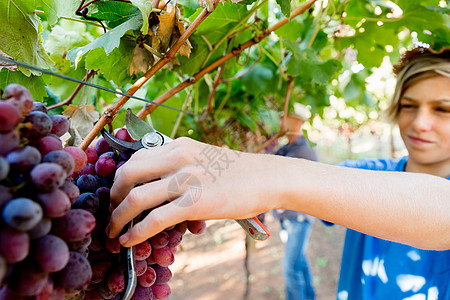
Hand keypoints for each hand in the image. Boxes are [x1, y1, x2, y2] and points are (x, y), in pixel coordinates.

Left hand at [107, 137, 281, 246]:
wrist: (267, 178)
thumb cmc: (238, 171)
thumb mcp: (204, 157)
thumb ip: (179, 165)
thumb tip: (158, 187)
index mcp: (178, 145)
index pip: (136, 158)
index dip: (120, 179)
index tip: (118, 194)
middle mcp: (178, 158)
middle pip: (127, 174)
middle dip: (114, 197)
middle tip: (112, 212)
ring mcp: (186, 180)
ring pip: (136, 198)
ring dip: (118, 218)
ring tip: (114, 231)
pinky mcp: (195, 202)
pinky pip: (155, 219)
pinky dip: (136, 232)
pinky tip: (129, 240)